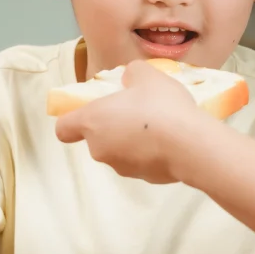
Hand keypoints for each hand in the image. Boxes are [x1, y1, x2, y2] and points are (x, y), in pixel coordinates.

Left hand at [53, 58, 204, 183]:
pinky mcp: (145, 179)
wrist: (191, 144)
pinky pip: (143, 163)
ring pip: (120, 151)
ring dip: (133, 141)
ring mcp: (122, 167)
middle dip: (114, 126)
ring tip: (161, 125)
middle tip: (138, 111)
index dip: (72, 120)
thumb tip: (129, 81)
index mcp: (92, 122)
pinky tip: (172, 141)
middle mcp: (100, 149)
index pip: (63, 129)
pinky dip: (152, 154)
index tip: (91, 111)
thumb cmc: (160, 105)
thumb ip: (131, 73)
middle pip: (97, 138)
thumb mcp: (147, 74)